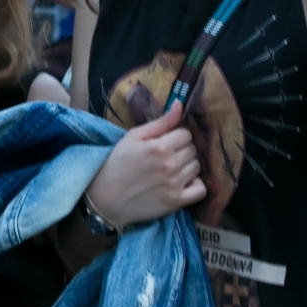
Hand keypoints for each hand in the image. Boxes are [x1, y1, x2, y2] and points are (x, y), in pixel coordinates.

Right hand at [84, 103, 203, 229]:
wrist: (105, 197)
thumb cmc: (117, 163)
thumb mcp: (133, 137)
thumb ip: (160, 122)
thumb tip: (180, 104)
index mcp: (160, 146)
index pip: (186, 134)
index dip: (176, 136)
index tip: (166, 142)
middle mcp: (170, 165)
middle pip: (193, 150)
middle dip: (182, 150)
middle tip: (166, 156)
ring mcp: (174, 184)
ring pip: (197, 167)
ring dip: (187, 166)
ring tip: (171, 169)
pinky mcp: (175, 202)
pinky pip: (201, 190)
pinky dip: (196, 185)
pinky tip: (184, 183)